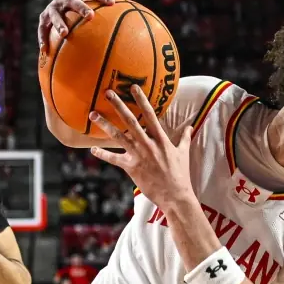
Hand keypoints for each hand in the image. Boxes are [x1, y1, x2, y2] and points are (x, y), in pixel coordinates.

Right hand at [38, 0, 129, 52]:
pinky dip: (43, 39)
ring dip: (59, 23)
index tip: (112, 3)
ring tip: (65, 34)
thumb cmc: (79, 9)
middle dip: (80, 7)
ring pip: (54, 15)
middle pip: (72, 0)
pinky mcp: (43, 20)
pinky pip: (42, 30)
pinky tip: (45, 50)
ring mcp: (51, 9)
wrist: (55, 12)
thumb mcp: (92, 3)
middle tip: (90, 16)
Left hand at [89, 86, 192, 211]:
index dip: (141, 100)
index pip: (150, 115)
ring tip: (93, 115)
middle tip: (107, 92)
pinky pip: (114, 159)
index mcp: (161, 139)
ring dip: (105, 125)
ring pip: (118, 136)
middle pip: (130, 121)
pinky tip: (93, 149)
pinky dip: (103, 154)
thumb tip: (190, 127)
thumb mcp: (184, 154)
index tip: (133, 88)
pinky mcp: (131, 168)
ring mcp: (138, 155)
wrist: (175, 195)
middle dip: (118, 105)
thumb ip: (185, 138)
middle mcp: (148, 144)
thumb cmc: (180, 175)